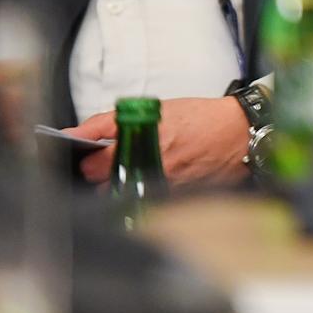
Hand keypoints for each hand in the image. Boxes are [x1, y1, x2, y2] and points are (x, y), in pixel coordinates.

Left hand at [68, 96, 249, 187]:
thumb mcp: (154, 109)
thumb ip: (108, 122)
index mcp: (140, 139)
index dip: (88, 159)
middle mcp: (148, 164)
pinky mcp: (170, 199)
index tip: (91, 155)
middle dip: (100, 175)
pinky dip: (140, 194)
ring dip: (119, 186)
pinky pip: (140, 203)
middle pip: (101, 184)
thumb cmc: (200, 118)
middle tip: (112, 162)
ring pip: (119, 196)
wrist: (239, 134)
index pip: (91, 164)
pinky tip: (152, 181)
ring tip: (134, 170)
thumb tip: (74, 134)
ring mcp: (158, 185)